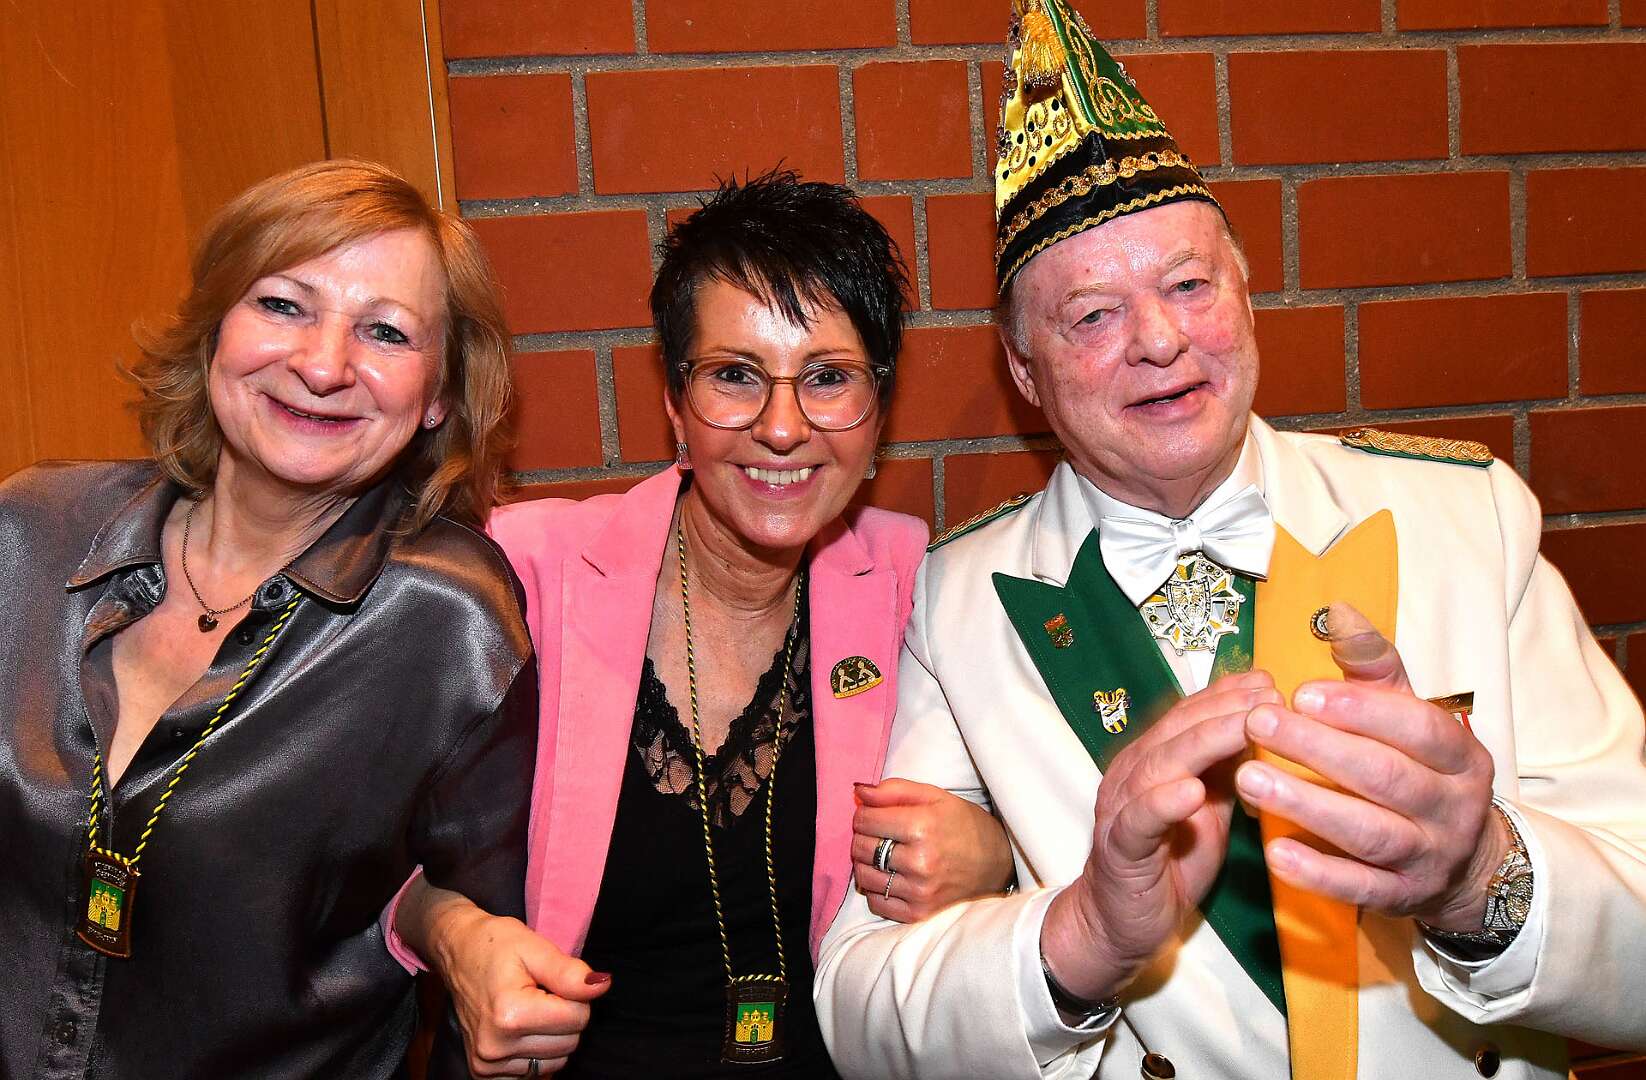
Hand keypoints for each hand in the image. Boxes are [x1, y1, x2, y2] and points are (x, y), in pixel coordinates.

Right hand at [423, 895, 610, 1076]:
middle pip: (569, 1043)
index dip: (575, 996)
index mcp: (509, 1014)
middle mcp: (495, 1046)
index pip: (578, 1019)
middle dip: (564, 1017)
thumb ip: (569, 972)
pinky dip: (537, 1053)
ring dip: (552, 1036)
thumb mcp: (535, 948)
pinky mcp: (483, 1073)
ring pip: (556, 1061)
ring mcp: (487, 1064)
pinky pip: (535, 1073)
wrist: (457, 953)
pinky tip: (522, 1030)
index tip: (553, 981)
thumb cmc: (496, 945)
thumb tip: (602, 986)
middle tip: (541, 992)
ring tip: (529, 1008)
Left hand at [850, 778, 1014, 920]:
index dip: (864, 813)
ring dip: (866, 863)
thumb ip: (895, 790)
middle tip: (879, 834)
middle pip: (860, 847)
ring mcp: (919, 891)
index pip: (865, 820)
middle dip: (863, 836)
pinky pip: (876, 902)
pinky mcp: (919, 914)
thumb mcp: (935, 797)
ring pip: (864, 876)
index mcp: (922, 827)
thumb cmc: (964, 825)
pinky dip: (876, 889)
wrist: (998, 865)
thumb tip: (859, 791)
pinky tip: (891, 877)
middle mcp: (920, 861)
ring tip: (884, 855)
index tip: (873, 815)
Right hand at [1041, 671, 1280, 1001]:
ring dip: (1205, 742)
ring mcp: (1121, 808)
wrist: (1122, 924)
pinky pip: (1139, 820)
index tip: (1270, 680)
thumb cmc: (1170, 862)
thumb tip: (1266, 726)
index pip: (1190, 715)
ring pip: (1160, 764)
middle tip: (1270, 696)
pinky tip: (1191, 790)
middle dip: (1226, 709)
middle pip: (1178, 731)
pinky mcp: (1119, 849)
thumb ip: (1228, 769)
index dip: (1228, 694)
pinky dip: (1163, 802)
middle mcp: (1132, 773)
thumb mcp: (1209, 808)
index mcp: (1154, 759)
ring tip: (1245, 726)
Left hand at [1234, 602, 1506, 931]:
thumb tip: (1340, 613)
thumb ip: (1374, 666)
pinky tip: (1276, 851)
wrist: (1462, 860)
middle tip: (1258, 724)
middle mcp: (1452, 808)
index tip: (1301, 692)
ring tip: (1249, 780)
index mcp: (1460, 756)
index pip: (1418, 728)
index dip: (1362, 709)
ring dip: (1307, 806)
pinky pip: (1359, 887)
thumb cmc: (1418, 767)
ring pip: (1369, 833)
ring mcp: (1428, 857)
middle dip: (1319, 750)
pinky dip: (1318, 871)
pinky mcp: (1401, 898)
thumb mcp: (1408, 713)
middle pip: (1385, 777)